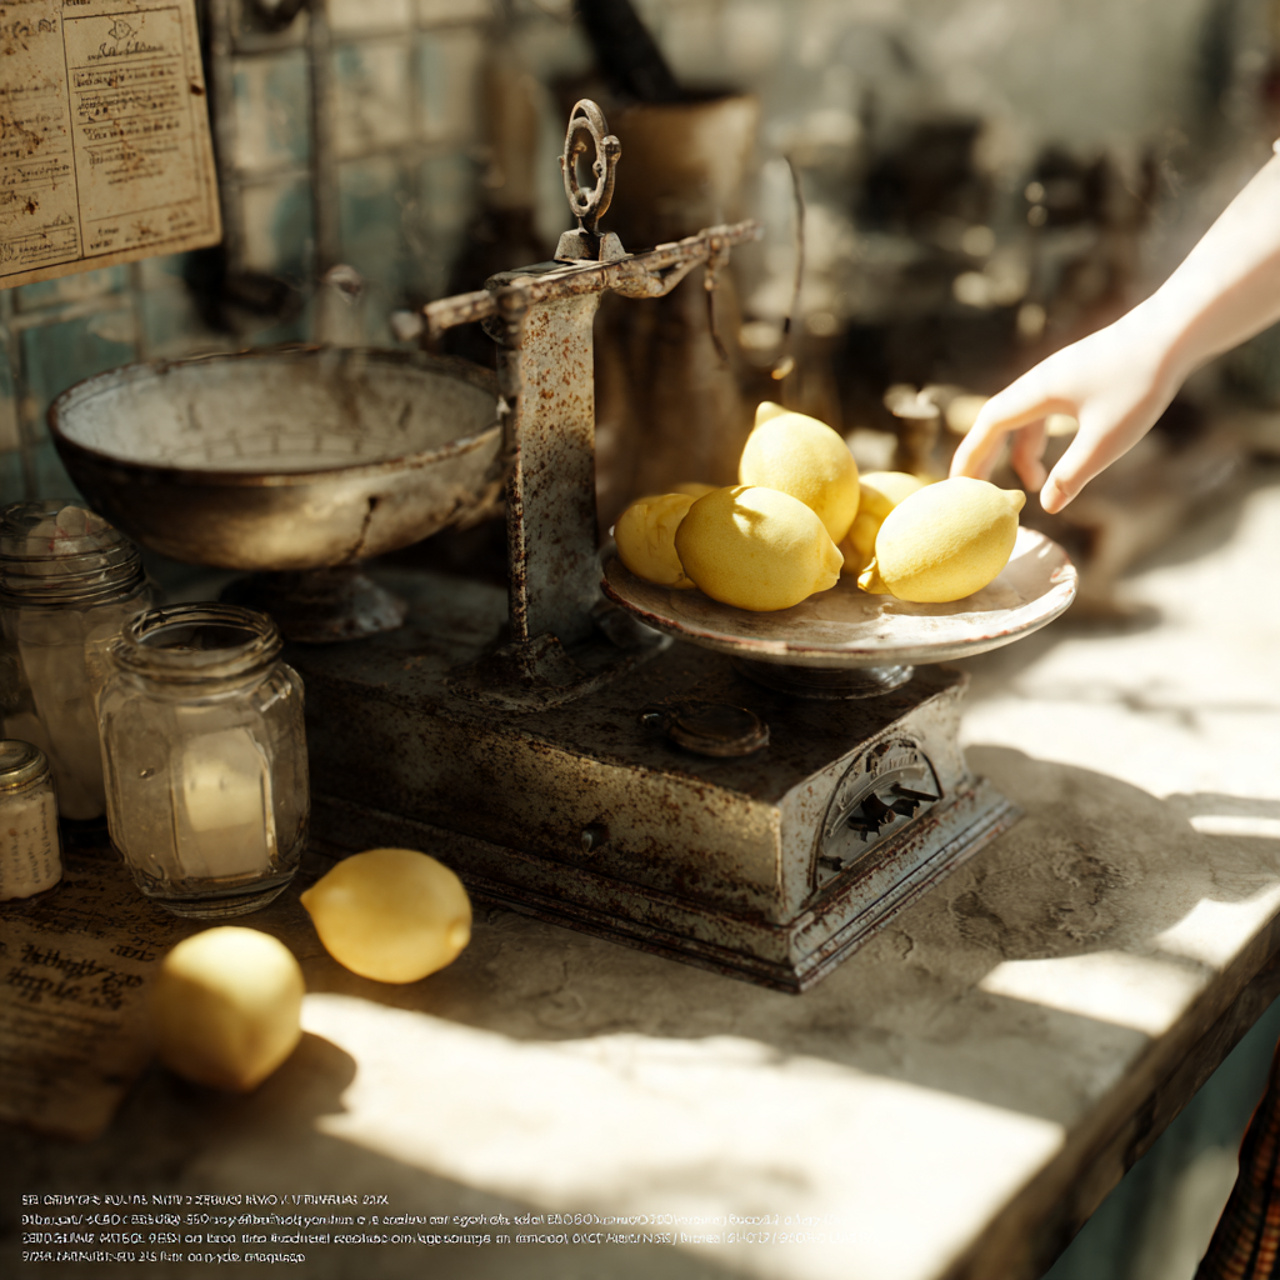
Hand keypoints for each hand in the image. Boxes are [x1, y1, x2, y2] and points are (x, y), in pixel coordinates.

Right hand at [950, 306, 1180, 512]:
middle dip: (983, 458)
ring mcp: (1057, 378)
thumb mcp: (1107, 439)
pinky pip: (1042, 414)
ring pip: (1021, 420)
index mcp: (1036, 392)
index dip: (969, 458)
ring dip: (1018, 453)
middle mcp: (1038, 382)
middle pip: (995, 423)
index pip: (987, 426)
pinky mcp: (1076, 378)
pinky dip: (1040, 440)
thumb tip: (1047, 506)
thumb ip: (1073, 474)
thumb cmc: (1140, 382)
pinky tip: (1059, 458)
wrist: (1175, 331)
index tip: (957, 487)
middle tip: (974, 493)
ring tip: (1032, 486)